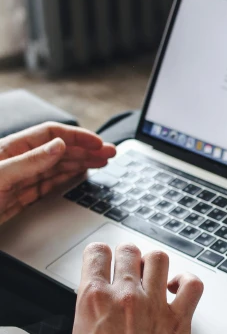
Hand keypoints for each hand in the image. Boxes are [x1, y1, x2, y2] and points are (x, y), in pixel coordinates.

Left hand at [0, 122, 115, 224]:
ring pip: (57, 168)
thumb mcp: (1, 175)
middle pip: (59, 151)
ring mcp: (20, 180)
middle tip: (109, 153)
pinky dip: (67, 180)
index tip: (97, 143)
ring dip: (81, 163)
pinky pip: (49, 186)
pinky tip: (78, 177)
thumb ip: (31, 161)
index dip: (76, 137)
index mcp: (11, 148)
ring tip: (101, 162)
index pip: (51, 135)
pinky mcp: (21, 198)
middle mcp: (18, 161)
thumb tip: (60, 145)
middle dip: (86, 150)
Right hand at [66, 243, 203, 333]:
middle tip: (129, 271)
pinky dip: (187, 281)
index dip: (101, 256)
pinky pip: (192, 285)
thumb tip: (94, 310)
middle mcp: (124, 296)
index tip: (106, 262)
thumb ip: (86, 318)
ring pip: (159, 258)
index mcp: (93, 300)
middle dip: (128, 258)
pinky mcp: (179, 320)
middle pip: (129, 251)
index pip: (97, 253)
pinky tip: (178, 289)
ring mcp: (154, 306)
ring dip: (154, 265)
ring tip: (153, 277)